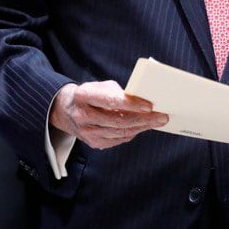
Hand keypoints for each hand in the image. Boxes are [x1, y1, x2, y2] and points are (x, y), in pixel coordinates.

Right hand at [49, 81, 167, 148]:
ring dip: (141, 127)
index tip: (150, 106)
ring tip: (156, 122)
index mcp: (84, 96)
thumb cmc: (89, 95)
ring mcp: (87, 132)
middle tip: (161, 117)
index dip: (132, 104)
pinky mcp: (92, 142)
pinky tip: (141, 127)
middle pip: (118, 120)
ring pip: (120, 132)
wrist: (66, 110)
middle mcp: (83, 115)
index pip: (111, 101)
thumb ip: (118, 93)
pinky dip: (132, 133)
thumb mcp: (100, 86)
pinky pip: (117, 139)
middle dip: (143, 119)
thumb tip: (142, 100)